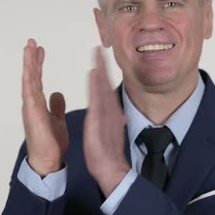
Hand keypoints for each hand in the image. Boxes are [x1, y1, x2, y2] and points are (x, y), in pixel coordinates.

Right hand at [21, 38, 68, 176]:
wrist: (48, 161)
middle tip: (32, 41)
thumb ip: (56, 106)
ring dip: (28, 63)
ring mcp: (30, 108)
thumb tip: (57, 93)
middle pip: (31, 76)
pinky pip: (30, 92)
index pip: (37, 79)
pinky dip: (30, 79)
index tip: (40, 50)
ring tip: (29, 47)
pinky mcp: (33, 113)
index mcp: (38, 104)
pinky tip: (30, 68)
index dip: (38, 64)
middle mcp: (31, 104)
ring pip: (28, 81)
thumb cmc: (51, 143)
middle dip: (31, 58)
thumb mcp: (57, 120)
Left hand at [83, 47, 129, 196]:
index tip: (99, 57)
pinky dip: (95, 84)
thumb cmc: (108, 152)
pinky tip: (93, 72)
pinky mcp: (99, 118)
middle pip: (105, 83)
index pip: (104, 88)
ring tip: (97, 52)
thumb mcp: (111, 133)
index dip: (102, 72)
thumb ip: (115, 121)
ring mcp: (104, 112)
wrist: (110, 167)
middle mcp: (108, 109)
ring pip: (102, 86)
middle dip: (102, 64)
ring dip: (100, 68)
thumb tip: (120, 116)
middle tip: (98, 47)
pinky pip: (97, 97)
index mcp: (108, 112)